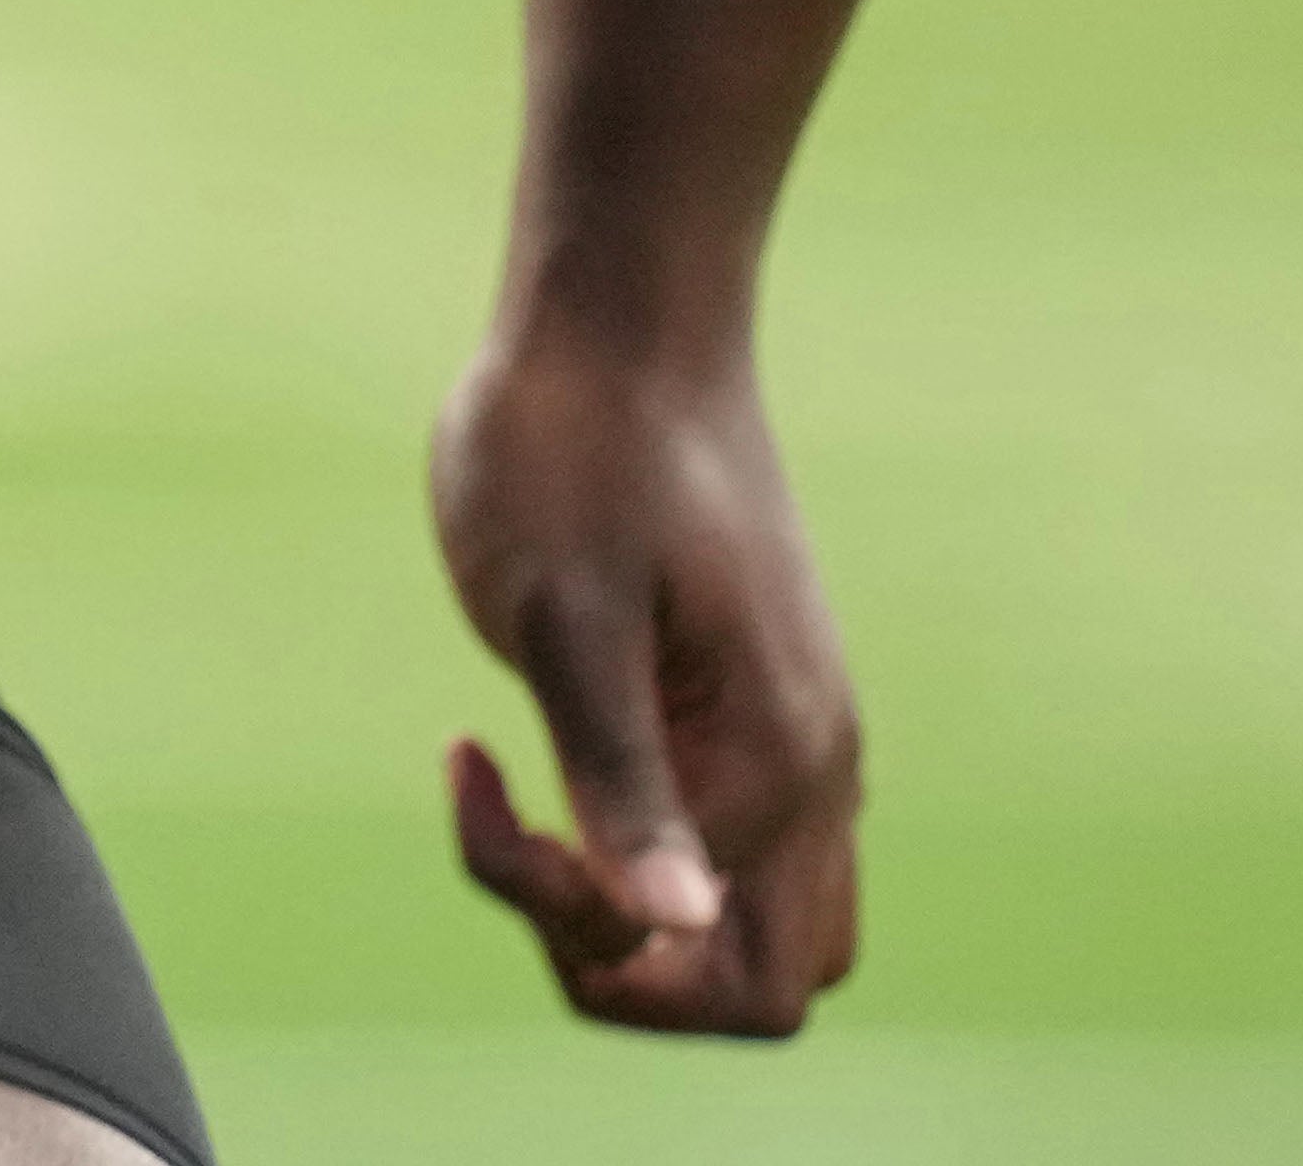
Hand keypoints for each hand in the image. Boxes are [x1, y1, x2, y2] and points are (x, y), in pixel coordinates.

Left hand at [432, 334, 864, 1037]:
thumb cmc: (571, 449)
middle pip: (765, 984)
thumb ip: (620, 781)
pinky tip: (565, 745)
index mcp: (775, 763)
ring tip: (544, 801)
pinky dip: (658, 844)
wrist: (622, 318)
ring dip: (647, 911)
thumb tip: (676, 925)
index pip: (696, 965)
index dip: (565, 918)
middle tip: (526, 827)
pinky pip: (746, 847)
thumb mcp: (561, 619)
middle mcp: (818, 772)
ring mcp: (804, 740)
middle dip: (628, 958)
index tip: (484, 779)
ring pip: (768, 925)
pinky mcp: (767, 705)